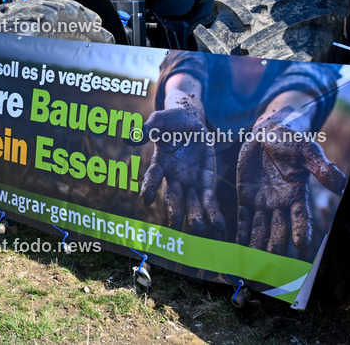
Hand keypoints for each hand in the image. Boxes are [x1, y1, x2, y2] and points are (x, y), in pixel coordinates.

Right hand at [140, 98, 225, 236]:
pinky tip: (219, 226)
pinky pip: (209, 200)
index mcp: (160, 162)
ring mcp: (190, 182)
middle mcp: (173, 177)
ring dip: (195, 217)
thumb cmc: (172, 120)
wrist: (191, 123)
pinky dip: (213, 213)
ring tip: (199, 230)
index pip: (153, 176)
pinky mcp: (205, 183)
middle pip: (173, 197)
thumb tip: (129, 137)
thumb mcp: (161, 120)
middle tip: (175, 225)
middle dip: (174, 210)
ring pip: (191, 203)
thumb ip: (149, 128)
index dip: (148, 187)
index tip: (145, 199)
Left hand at [236, 107, 346, 253]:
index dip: (301, 230)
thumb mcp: (307, 151)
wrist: (268, 133)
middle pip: (279, 229)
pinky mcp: (245, 198)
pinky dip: (241, 233)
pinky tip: (236, 248)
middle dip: (276, 245)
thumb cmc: (291, 142)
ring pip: (260, 228)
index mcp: (297, 195)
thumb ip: (322, 168)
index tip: (300, 245)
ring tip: (253, 263)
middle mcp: (280, 204)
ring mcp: (262, 202)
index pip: (301, 217)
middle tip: (272, 263)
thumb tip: (340, 185)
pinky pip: (243, 219)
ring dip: (257, 245)